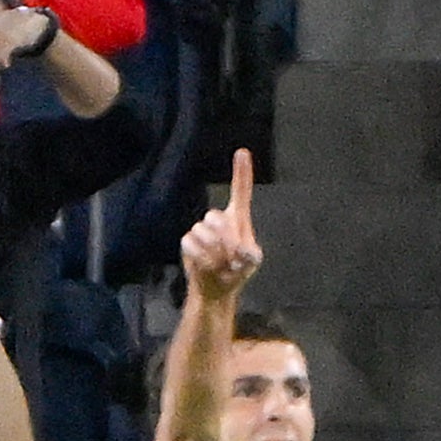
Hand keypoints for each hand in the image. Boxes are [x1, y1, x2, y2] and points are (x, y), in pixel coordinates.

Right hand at [180, 148, 261, 300]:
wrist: (218, 288)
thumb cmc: (238, 270)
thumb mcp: (252, 262)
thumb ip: (251, 252)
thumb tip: (241, 248)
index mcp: (238, 219)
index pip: (240, 192)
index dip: (241, 172)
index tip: (242, 152)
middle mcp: (218, 219)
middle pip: (217, 217)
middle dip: (226, 241)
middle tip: (233, 259)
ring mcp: (201, 228)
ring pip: (203, 232)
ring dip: (215, 253)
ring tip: (222, 265)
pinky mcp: (188, 241)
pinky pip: (191, 244)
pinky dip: (202, 259)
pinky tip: (208, 266)